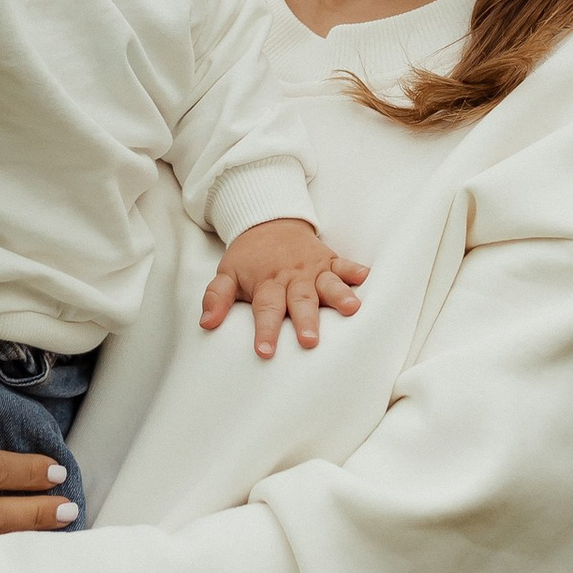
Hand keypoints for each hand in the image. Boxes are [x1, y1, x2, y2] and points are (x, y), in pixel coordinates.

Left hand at [200, 218, 367, 360]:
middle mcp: (292, 277)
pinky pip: (344, 264)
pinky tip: (367, 278)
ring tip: (352, 309)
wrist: (269, 221)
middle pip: (300, 300)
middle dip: (306, 320)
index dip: (265, 330)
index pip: (266, 308)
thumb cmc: (248, 258)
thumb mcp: (226, 274)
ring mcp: (313, 268)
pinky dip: (355, 270)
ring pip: (327, 283)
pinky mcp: (329, 260)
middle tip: (310, 341)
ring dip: (339, 295)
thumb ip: (216, 298)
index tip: (265, 351)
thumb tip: (206, 324)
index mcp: (267, 283)